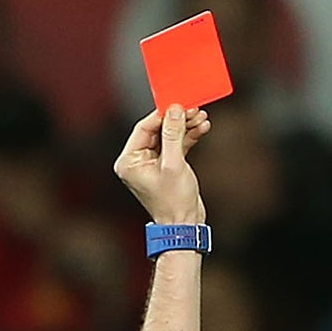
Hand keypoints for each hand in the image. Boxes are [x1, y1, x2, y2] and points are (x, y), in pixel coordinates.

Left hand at [113, 105, 211, 225]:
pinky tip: (201, 129)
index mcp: (129, 160)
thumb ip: (173, 135)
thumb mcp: (173, 165)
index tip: (178, 104)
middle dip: (177, 120)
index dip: (162, 115)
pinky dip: (188, 138)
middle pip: (157, 130)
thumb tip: (175, 110)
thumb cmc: (174, 202)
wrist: (185, 226)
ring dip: (186, 127)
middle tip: (194, 109)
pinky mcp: (166, 167)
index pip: (144, 128)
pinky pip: (176, 146)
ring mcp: (151, 164)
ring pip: (168, 137)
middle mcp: (137, 161)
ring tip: (202, 118)